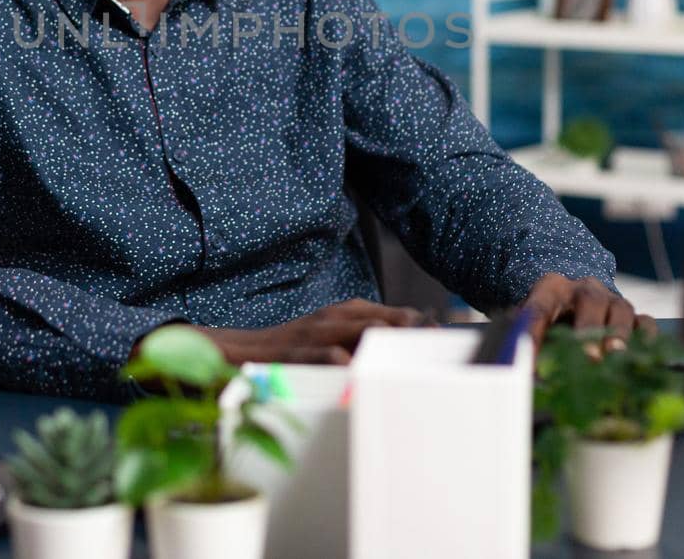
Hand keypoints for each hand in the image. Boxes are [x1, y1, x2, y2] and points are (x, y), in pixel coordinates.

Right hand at [202, 298, 431, 365]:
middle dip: (411, 331)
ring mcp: (312, 334)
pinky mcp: (293, 353)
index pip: (392, 313)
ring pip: (356, 332)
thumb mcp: (331, 335)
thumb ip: (363, 337)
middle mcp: (332, 318)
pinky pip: (320, 356)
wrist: (240, 351)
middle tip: (436, 348)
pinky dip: (339, 361)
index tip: (443, 337)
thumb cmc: (293, 347)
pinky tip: (354, 370)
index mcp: (344, 313)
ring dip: (385, 341)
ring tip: (409, 353)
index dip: (420, 324)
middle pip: (381, 320)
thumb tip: (405, 346)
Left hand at [522, 274, 656, 353]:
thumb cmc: (552, 318)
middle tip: (589, 356)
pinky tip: (642, 356)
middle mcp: (585, 289)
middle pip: (589, 301)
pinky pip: (645, 323)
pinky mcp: (634, 316)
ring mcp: (612, 300)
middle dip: (589, 329)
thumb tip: (528, 376)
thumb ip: (530, 345)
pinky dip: (646, 339)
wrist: (576, 300)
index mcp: (551, 288)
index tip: (532, 363)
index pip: (539, 309)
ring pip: (620, 309)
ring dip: (619, 334)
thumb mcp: (534, 324)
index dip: (534, 334)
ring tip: (616, 354)